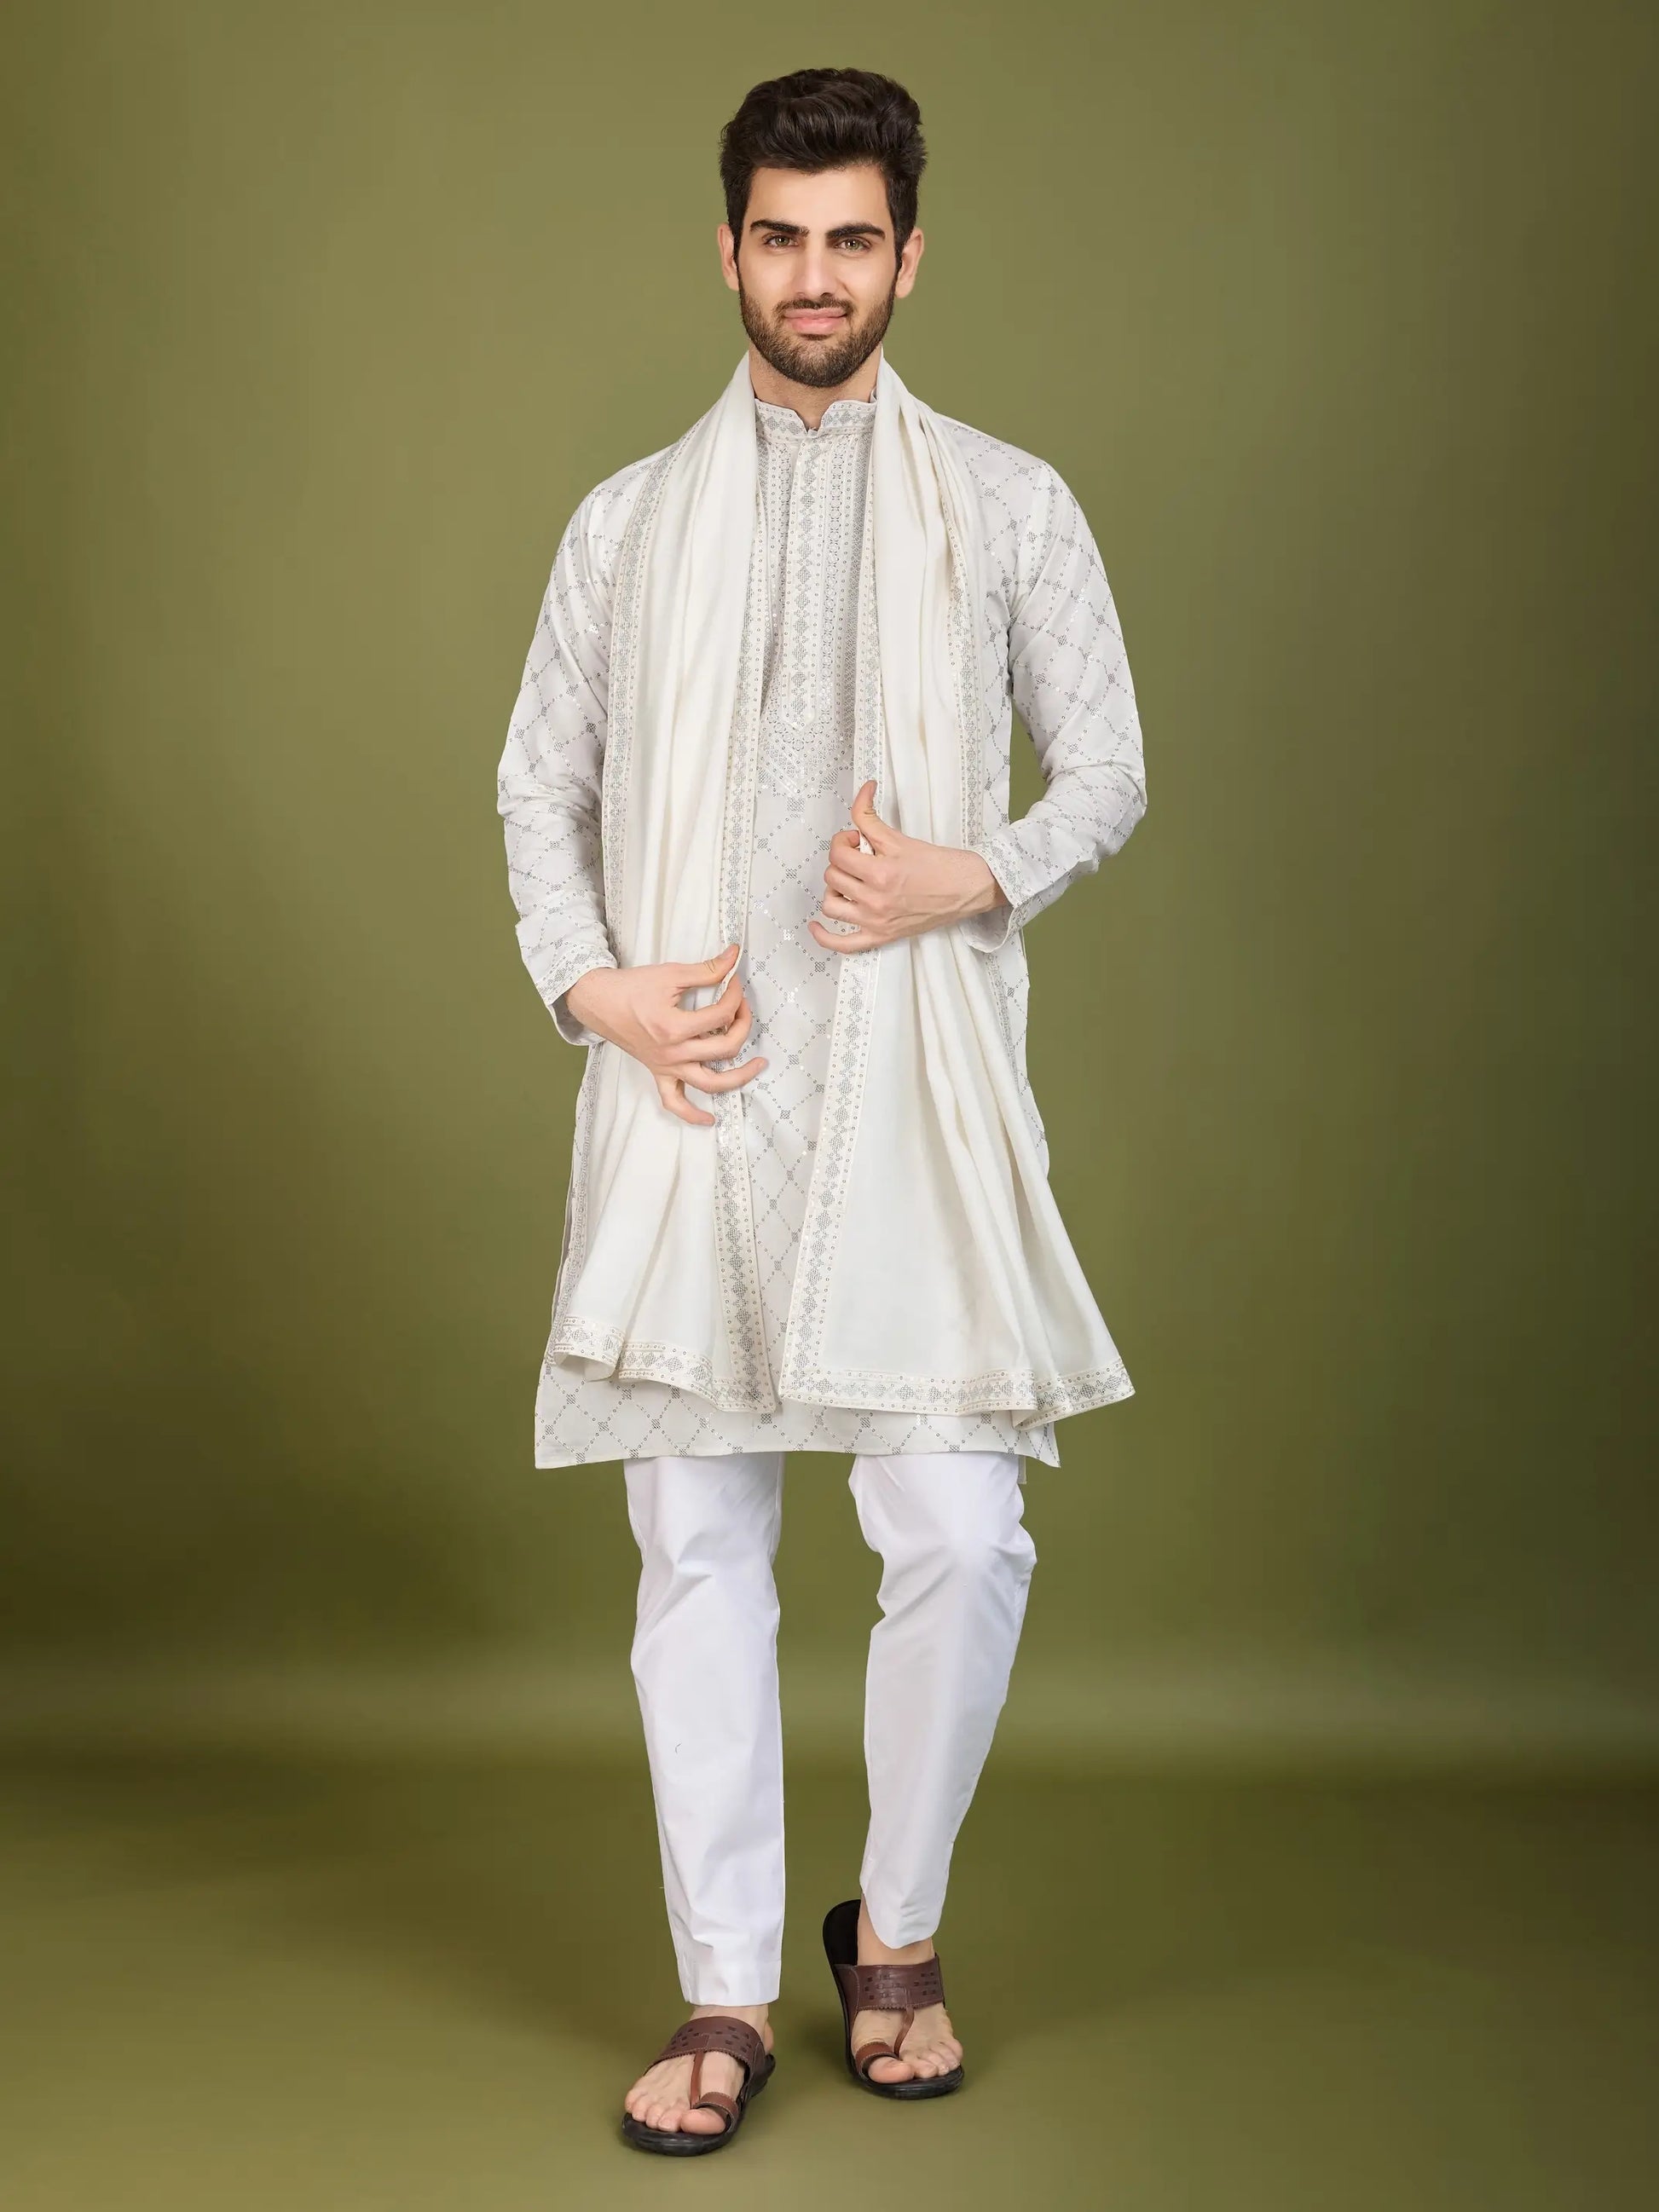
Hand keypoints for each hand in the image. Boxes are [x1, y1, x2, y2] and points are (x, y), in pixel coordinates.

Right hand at [564, 943, 766, 1127]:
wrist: (600, 1002)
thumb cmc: (631, 987)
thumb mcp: (670, 974)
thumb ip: (706, 969)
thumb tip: (735, 956)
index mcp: (674, 1027)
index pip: (721, 1015)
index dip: (735, 996)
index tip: (734, 983)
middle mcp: (673, 1053)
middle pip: (725, 1048)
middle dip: (743, 1025)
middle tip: (743, 1008)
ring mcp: (666, 1067)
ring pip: (710, 1083)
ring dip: (738, 1077)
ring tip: (758, 1065)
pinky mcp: (658, 1074)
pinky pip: (674, 1103)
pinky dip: (692, 1115)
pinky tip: (710, 1118)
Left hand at [807, 782, 1007, 952]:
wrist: (968, 889)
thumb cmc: (943, 865)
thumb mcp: (902, 838)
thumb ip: (872, 818)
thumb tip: (862, 791)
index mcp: (880, 873)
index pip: (838, 853)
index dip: (843, 841)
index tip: (857, 840)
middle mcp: (875, 900)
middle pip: (833, 876)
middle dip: (842, 861)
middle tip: (860, 857)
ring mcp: (876, 922)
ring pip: (831, 905)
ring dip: (834, 889)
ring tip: (848, 881)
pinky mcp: (882, 937)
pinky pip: (843, 945)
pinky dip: (825, 936)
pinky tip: (816, 925)